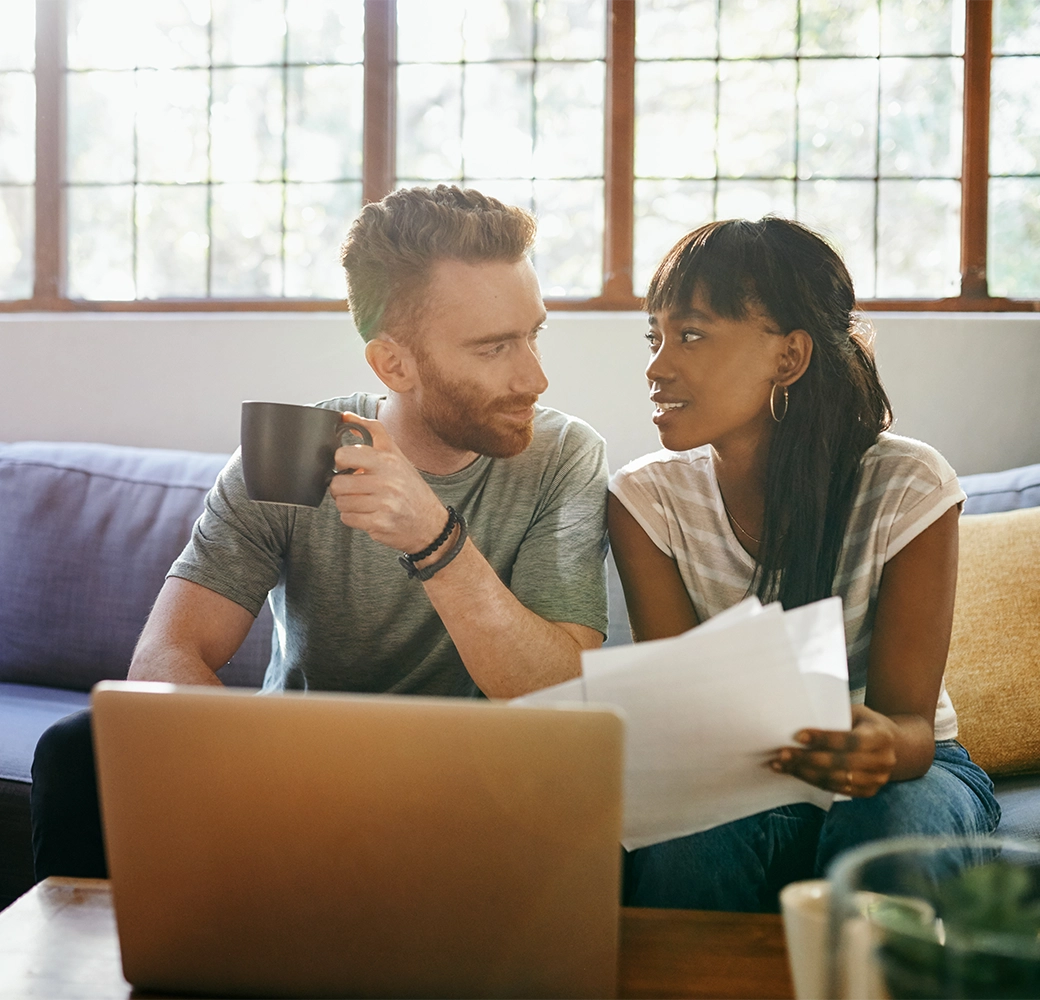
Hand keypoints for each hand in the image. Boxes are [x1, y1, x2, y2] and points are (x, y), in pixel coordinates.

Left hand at [327, 413, 450, 553]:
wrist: (430, 522)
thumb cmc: (410, 487)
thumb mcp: (395, 455)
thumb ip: (372, 432)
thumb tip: (345, 416)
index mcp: (388, 461)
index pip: (344, 455)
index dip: (339, 461)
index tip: (346, 466)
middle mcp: (387, 481)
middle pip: (338, 483)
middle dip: (341, 487)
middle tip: (353, 487)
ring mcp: (384, 504)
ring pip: (341, 503)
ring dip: (347, 503)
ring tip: (362, 501)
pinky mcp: (380, 524)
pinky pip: (347, 519)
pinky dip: (353, 518)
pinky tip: (367, 513)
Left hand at [768, 704, 898, 797]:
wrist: (893, 744)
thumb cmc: (864, 723)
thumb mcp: (855, 712)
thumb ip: (835, 716)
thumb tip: (798, 717)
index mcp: (881, 736)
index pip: (851, 740)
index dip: (824, 739)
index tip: (798, 735)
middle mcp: (883, 761)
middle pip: (840, 764)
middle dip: (807, 759)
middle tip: (781, 754)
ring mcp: (877, 780)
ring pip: (835, 779)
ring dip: (804, 773)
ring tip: (780, 765)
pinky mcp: (867, 792)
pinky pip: (835, 789)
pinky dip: (812, 781)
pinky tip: (793, 772)